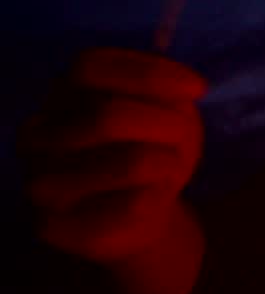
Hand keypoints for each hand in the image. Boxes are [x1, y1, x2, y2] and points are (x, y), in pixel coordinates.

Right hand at [21, 48, 205, 264]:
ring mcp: (40, 182)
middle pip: (108, 115)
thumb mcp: (167, 112)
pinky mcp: (55, 226)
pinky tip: (154, 198)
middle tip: (185, 135)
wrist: (134, 216)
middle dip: (167, 124)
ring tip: (169, 167)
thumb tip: (187, 86)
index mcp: (61, 95)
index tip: (197, 89)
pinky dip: (160, 197)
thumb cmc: (150, 150)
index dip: (149, 73)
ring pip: (130, 162)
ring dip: (168, 162)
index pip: (90, 67)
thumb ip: (168, 94)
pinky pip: (132, 206)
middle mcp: (38, 135)